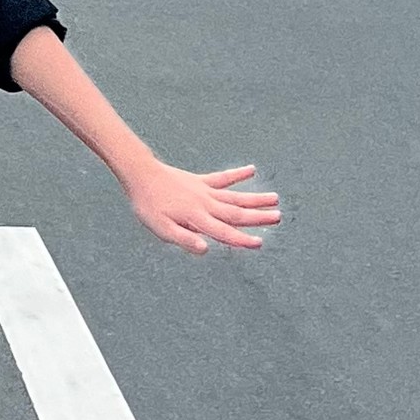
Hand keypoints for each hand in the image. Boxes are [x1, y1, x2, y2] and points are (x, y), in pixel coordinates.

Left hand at [123, 162, 279, 253]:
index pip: (224, 232)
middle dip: (258, 217)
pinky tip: (251, 170)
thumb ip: (184, 239)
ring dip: (255, 198)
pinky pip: (222, 178)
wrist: (140, 175)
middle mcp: (206, 204)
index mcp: (197, 218)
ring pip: (235, 196)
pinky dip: (238, 174)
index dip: (242, 239)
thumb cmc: (148, 205)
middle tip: (278, 217)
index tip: (259, 243)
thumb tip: (206, 249)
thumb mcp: (161, 228)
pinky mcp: (200, 181)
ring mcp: (205, 191)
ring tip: (275, 198)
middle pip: (236, 212)